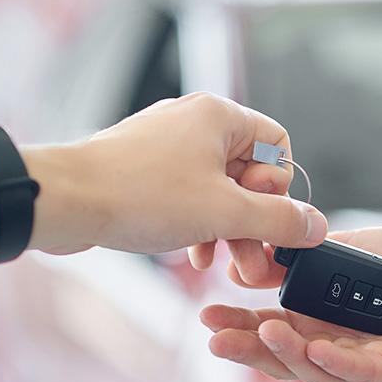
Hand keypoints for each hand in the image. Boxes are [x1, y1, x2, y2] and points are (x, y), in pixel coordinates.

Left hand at [20, 93, 327, 281]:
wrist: (64, 201)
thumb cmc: (137, 195)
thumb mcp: (225, 213)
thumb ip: (279, 220)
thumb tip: (317, 225)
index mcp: (219, 117)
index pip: (277, 146)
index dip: (279, 188)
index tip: (265, 217)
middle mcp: (194, 123)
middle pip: (248, 172)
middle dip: (254, 220)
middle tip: (254, 259)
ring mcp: (167, 145)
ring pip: (218, 188)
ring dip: (227, 228)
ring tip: (223, 264)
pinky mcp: (144, 169)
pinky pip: (188, 195)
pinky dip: (198, 223)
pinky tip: (193, 254)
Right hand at [200, 227, 381, 381]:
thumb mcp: (354, 253)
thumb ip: (311, 259)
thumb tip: (257, 256)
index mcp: (322, 325)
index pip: (272, 333)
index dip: (240, 328)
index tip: (206, 315)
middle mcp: (338, 351)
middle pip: (285, 359)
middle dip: (249, 349)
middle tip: (214, 336)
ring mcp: (368, 366)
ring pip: (318, 371)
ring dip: (287, 356)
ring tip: (262, 332)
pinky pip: (366, 373)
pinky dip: (339, 364)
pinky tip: (317, 350)